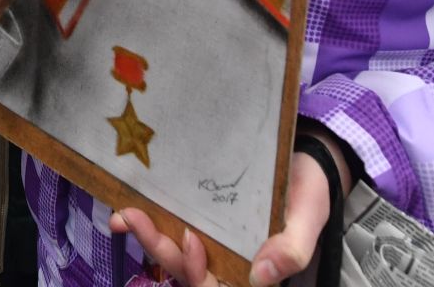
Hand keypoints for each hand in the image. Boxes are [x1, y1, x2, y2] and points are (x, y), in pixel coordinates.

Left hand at [109, 148, 336, 286]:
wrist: (306, 159)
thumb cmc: (309, 192)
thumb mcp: (308, 219)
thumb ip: (292, 249)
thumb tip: (260, 277)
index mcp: (250, 270)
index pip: (214, 285)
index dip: (195, 272)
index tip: (189, 238)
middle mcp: (224, 259)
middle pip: (185, 270)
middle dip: (157, 248)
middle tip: (134, 219)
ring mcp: (210, 238)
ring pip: (172, 251)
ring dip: (146, 236)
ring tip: (124, 215)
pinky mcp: (199, 215)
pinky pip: (171, 225)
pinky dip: (149, 221)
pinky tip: (128, 207)